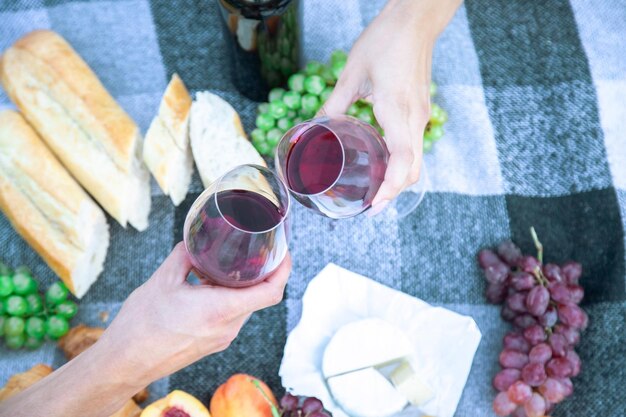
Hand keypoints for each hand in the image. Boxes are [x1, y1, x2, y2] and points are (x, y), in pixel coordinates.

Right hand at [101, 242, 291, 385]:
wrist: (125, 362)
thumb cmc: (141, 324)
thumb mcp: (163, 280)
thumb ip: (185, 256)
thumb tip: (196, 242)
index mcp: (221, 309)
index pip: (271, 292)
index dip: (283, 270)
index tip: (283, 253)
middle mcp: (228, 327)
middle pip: (259, 297)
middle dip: (259, 273)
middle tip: (252, 251)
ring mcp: (221, 339)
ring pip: (244, 307)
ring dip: (240, 287)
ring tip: (222, 267)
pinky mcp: (212, 344)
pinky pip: (230, 317)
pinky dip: (227, 299)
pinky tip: (207, 288)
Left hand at [319, 0, 461, 212]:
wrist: (416, 21)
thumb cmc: (386, 41)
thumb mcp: (352, 72)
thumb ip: (334, 103)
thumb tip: (317, 126)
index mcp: (397, 110)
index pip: (402, 160)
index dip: (390, 188)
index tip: (374, 205)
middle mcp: (415, 118)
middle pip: (413, 169)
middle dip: (393, 192)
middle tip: (370, 206)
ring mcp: (421, 115)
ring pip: (416, 159)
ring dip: (398, 180)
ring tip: (375, 191)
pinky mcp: (420, 110)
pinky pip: (414, 145)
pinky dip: (401, 163)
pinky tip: (382, 164)